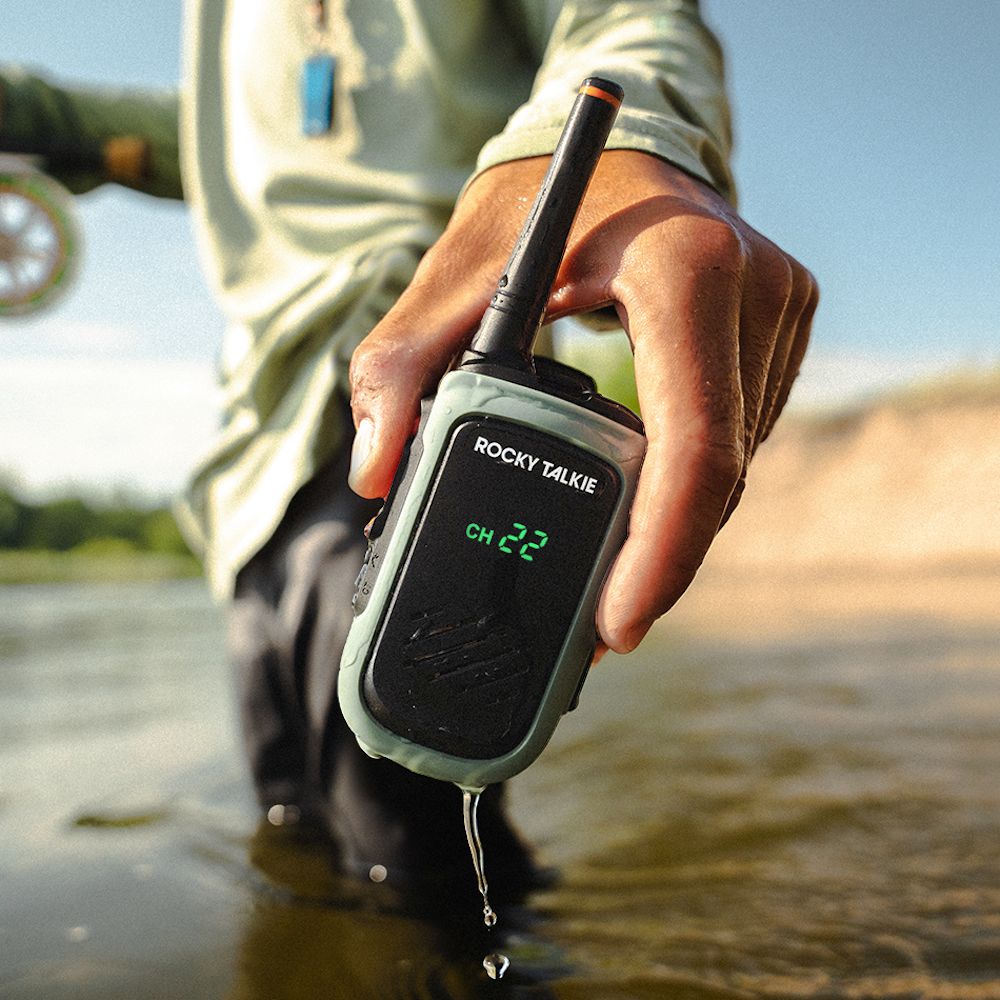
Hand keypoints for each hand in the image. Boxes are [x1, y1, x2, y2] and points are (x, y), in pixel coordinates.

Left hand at [347, 150, 816, 652]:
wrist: (613, 150)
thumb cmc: (536, 200)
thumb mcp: (454, 271)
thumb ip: (401, 364)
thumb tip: (374, 468)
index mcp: (685, 269)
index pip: (694, 441)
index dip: (661, 550)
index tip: (616, 622)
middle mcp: (755, 291)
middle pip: (718, 473)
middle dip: (661, 559)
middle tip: (600, 624)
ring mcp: (779, 314)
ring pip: (735, 466)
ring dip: (677, 530)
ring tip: (616, 583)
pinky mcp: (779, 334)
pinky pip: (737, 439)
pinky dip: (690, 489)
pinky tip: (647, 518)